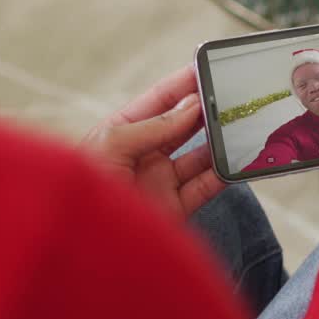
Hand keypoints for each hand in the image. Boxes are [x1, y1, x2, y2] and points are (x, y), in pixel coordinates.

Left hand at [79, 65, 224, 217]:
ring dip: (219, 141)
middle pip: (181, 126)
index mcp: (119, 134)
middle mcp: (141, 156)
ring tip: (239, 124)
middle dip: (206, 110)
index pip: (157, 102)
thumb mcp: (110, 146)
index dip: (182, 84)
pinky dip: (224, 174)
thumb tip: (191, 106)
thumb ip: (154, 126)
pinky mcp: (175, 209)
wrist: (80, 250)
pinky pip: (206, 187)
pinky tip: (237, 160)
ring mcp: (159, 182)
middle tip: (231, 95)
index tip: (207, 68)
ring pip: (199, 155)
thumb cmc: (79, 193)